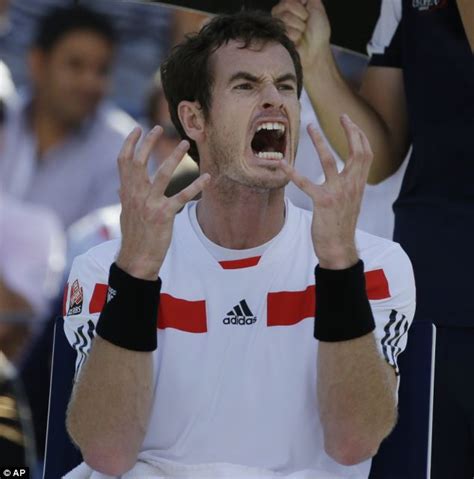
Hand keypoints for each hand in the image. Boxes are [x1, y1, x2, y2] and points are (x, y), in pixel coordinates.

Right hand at [116, 126, 209, 279]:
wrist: (136, 259)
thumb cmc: (133, 235)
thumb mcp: (125, 213)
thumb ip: (124, 197)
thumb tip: (120, 187)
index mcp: (126, 192)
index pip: (124, 161)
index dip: (130, 143)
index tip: (137, 129)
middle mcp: (135, 195)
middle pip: (140, 162)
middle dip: (149, 142)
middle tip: (159, 127)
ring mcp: (149, 204)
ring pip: (162, 174)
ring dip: (175, 156)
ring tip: (185, 143)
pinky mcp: (164, 215)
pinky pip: (181, 196)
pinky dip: (196, 186)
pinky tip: (206, 178)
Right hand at [272, 0, 330, 69]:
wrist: (316, 49)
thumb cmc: (318, 31)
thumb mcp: (317, 7)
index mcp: (290, 6)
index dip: (301, 5)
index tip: (308, 14)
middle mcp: (281, 14)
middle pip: (287, 5)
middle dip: (301, 15)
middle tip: (305, 24)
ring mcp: (277, 26)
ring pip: (286, 18)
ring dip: (299, 27)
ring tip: (302, 34)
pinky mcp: (276, 38)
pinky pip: (285, 31)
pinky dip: (296, 36)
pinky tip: (297, 40)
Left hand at [278, 115, 372, 268]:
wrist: (339, 247)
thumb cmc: (342, 225)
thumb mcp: (352, 202)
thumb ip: (351, 185)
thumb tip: (348, 173)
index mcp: (359, 185)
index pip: (366, 154)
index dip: (360, 135)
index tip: (351, 122)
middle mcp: (352, 185)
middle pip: (357, 151)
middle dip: (350, 130)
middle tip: (340, 116)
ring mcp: (338, 192)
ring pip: (329, 160)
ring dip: (319, 141)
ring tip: (310, 127)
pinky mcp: (322, 201)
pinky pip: (305, 182)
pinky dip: (292, 172)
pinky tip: (282, 163)